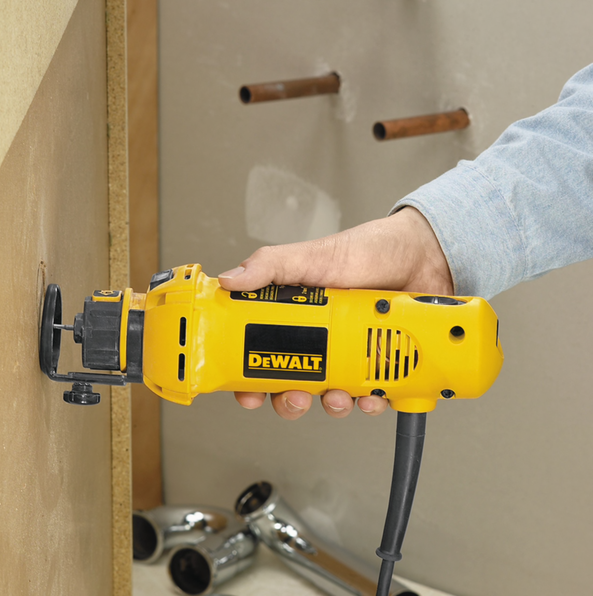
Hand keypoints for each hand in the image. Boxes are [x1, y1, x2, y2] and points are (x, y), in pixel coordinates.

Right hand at [218, 207, 452, 419]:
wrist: (425, 254)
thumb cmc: (367, 250)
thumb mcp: (314, 255)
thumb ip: (272, 266)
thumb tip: (230, 280)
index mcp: (295, 316)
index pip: (259, 352)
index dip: (248, 377)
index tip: (247, 393)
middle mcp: (320, 338)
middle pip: (290, 383)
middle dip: (289, 400)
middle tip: (295, 396)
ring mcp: (350, 354)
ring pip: (329, 396)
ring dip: (331, 405)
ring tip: (339, 395)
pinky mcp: (380, 364)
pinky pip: (370, 396)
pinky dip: (370, 402)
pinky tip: (374, 393)